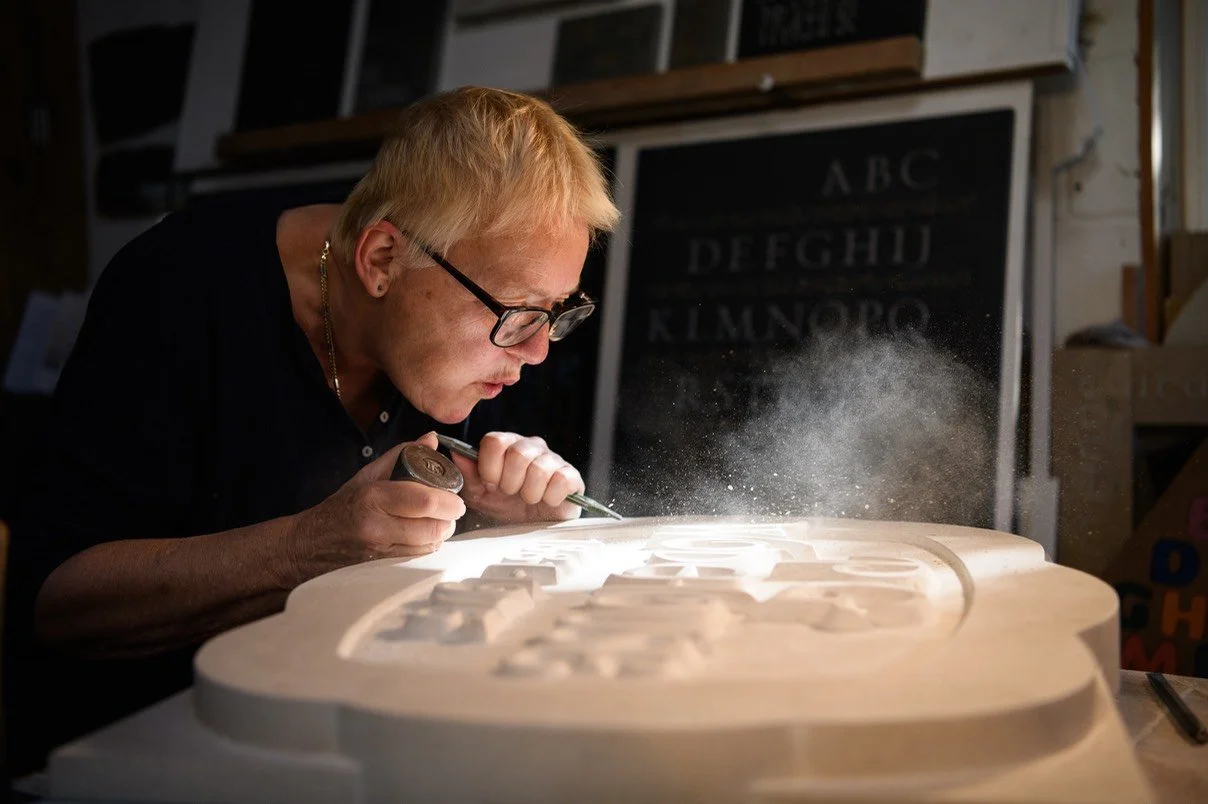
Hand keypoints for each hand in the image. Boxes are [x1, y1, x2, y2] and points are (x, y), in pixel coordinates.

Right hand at [280, 432, 465, 585]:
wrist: (313, 543)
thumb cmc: (345, 505)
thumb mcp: (369, 474)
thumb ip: (402, 454)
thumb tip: (431, 439)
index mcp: (373, 498)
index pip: (424, 501)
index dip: (448, 501)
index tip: (456, 498)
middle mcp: (377, 528)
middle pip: (433, 527)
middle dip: (449, 518)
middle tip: (451, 510)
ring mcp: (380, 552)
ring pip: (430, 545)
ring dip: (441, 533)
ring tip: (437, 521)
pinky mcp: (384, 568)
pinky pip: (419, 557)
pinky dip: (428, 545)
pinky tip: (423, 535)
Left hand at [450, 432, 584, 523]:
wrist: (531, 529)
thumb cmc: (505, 507)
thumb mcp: (480, 494)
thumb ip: (468, 473)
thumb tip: (456, 452)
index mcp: (507, 445)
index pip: (495, 441)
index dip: (490, 467)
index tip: (491, 484)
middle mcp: (531, 447)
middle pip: (518, 453)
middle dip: (510, 482)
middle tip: (511, 494)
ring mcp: (553, 460)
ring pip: (540, 468)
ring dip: (530, 493)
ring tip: (529, 499)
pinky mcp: (572, 476)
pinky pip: (562, 479)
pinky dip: (550, 497)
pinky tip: (547, 501)